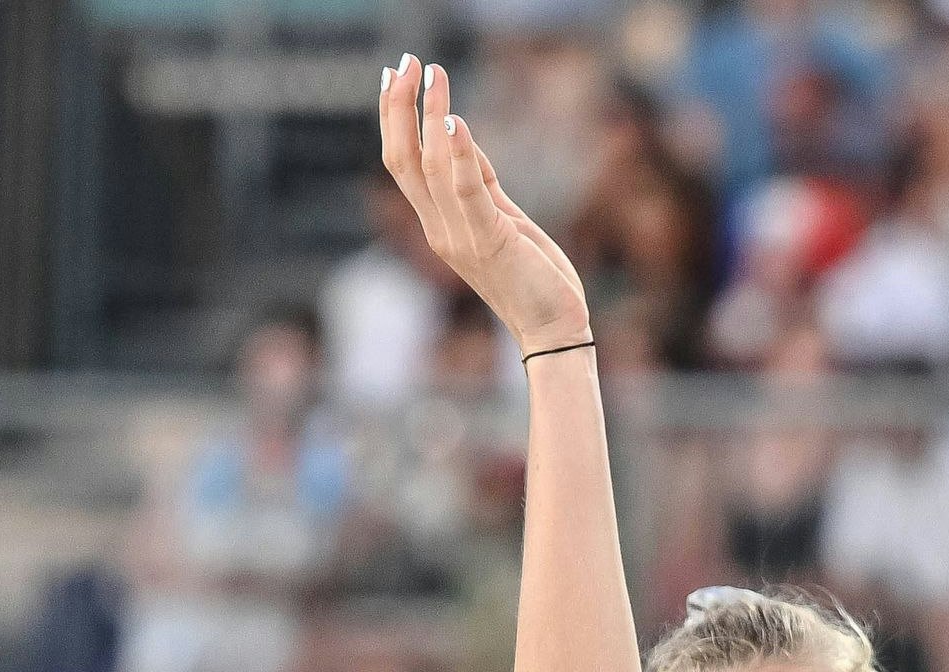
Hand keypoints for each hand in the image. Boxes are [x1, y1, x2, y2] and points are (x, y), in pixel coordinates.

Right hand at [377, 56, 592, 356]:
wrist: (554, 330)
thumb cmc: (533, 278)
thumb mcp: (504, 221)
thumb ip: (480, 184)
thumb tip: (463, 139)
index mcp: (439, 225)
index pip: (403, 164)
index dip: (394, 119)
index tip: (394, 78)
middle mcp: (440, 229)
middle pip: (403, 159)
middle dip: (399, 108)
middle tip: (404, 63)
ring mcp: (461, 237)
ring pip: (431, 166)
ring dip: (430, 115)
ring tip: (433, 75)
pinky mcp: (490, 240)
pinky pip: (467, 190)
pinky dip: (460, 154)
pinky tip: (455, 120)